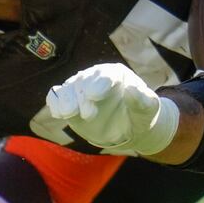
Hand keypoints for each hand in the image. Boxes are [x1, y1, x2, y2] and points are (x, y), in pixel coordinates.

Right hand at [45, 64, 179, 154]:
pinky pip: (56, 97)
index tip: (94, 96)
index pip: (105, 75)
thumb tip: (131, 88)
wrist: (128, 128)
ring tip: (69, 114)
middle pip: (83, 81)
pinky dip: (55, 103)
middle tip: (89, 115)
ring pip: (67, 89)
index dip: (99, 84)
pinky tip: (58, 113)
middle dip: (82, 96)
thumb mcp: (148, 109)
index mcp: (114, 74)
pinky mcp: (69, 101)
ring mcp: (80, 89)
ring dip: (67, 101)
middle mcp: (94, 78)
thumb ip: (142, 99)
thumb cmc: (140, 115)